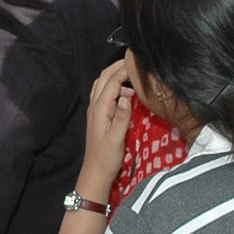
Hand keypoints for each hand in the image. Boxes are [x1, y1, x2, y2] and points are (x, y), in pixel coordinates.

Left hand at [77, 57, 133, 200]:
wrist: (95, 173)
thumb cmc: (107, 158)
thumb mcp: (117, 139)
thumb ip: (121, 117)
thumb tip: (125, 96)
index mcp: (99, 109)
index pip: (111, 82)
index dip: (124, 69)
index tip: (137, 60)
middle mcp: (95, 107)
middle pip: (104, 78)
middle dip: (117, 67)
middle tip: (134, 60)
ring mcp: (96, 111)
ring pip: (103, 85)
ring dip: (116, 77)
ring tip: (134, 78)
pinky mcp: (99, 116)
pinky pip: (105, 95)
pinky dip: (115, 87)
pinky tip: (127, 95)